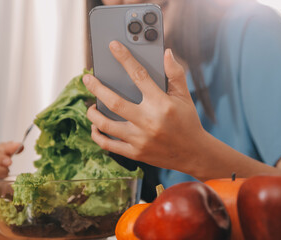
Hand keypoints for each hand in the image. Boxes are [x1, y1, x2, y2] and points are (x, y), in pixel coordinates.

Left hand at [83, 41, 207, 174]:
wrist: (193, 153)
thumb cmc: (187, 122)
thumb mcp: (184, 97)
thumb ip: (175, 74)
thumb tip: (166, 53)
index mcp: (161, 104)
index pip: (139, 76)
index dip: (124, 58)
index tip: (113, 47)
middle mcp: (148, 121)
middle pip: (115, 102)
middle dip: (97, 88)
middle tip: (87, 78)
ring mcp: (140, 139)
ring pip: (106, 125)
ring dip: (93, 113)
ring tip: (91, 106)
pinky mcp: (135, 153)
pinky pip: (108, 145)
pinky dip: (97, 135)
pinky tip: (95, 126)